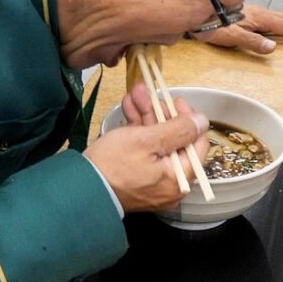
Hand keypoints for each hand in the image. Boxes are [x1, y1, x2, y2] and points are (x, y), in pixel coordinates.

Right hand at [84, 83, 208, 212]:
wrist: (80, 187)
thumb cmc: (113, 164)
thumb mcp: (147, 141)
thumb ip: (178, 130)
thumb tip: (202, 122)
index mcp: (179, 179)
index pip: (196, 145)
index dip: (188, 120)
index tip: (176, 102)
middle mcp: (170, 184)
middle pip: (174, 142)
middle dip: (160, 113)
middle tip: (150, 94)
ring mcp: (153, 181)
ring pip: (156, 143)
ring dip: (146, 117)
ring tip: (135, 94)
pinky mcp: (136, 178)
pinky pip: (144, 152)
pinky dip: (137, 131)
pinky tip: (129, 108)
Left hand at [187, 4, 282, 53]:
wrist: (191, 10)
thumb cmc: (208, 23)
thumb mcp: (229, 35)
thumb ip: (251, 41)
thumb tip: (273, 47)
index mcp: (257, 18)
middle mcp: (258, 13)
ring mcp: (253, 12)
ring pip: (282, 16)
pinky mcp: (247, 14)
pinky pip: (273, 17)